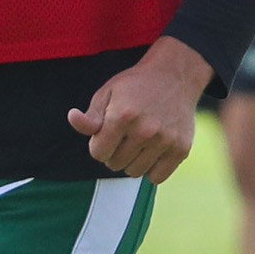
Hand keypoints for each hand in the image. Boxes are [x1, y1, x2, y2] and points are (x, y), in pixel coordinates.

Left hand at [66, 36, 210, 183]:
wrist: (175, 76)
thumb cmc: (135, 85)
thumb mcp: (107, 93)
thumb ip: (90, 115)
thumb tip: (73, 119)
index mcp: (122, 116)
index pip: (97, 153)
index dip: (98, 144)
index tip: (107, 132)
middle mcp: (144, 130)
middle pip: (114, 164)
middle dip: (114, 152)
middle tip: (124, 134)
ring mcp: (165, 140)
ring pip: (135, 172)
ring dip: (132, 161)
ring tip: (138, 141)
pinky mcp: (181, 149)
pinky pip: (157, 177)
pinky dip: (152, 169)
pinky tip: (152, 151)